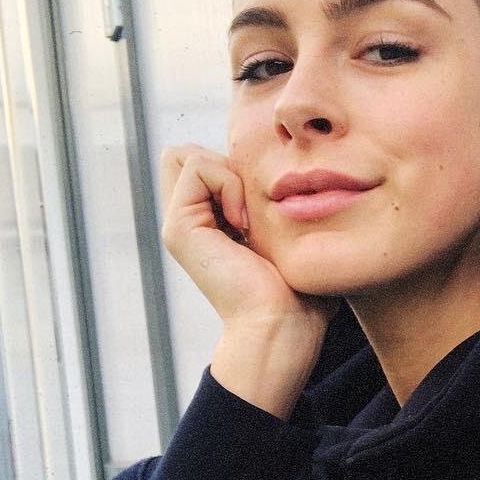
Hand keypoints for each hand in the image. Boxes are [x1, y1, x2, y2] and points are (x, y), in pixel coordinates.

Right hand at [158, 143, 338, 337]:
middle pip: (186, 153)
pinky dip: (228, 183)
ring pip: (186, 155)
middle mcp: (189, 222)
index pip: (203, 160)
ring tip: (248, 219)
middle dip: (224, 163)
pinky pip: (196, 167)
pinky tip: (244, 223)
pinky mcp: (179, 228)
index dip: (234, 166)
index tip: (262, 208)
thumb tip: (296, 177)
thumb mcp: (290, 236)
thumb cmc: (300, 290)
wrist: (283, 325)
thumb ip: (277, 204)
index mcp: (210, 222)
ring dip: (228, 174)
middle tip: (252, 208)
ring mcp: (179, 225)